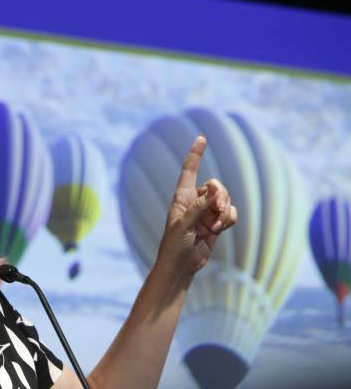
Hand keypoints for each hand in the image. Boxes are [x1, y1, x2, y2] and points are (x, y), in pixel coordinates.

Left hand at [155, 135, 237, 280]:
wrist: (181, 266)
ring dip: (224, 211)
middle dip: (221, 196)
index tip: (201, 138)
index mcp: (182, 197)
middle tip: (217, 210)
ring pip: (226, 200)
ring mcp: (207, 212)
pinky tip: (221, 229)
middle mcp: (195, 201)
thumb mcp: (183, 225)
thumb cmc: (174, 245)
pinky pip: (230, 213)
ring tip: (216, 226)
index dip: (195, 154)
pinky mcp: (217, 223)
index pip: (189, 170)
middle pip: (216, 186)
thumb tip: (213, 191)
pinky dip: (229, 218)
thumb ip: (198, 208)